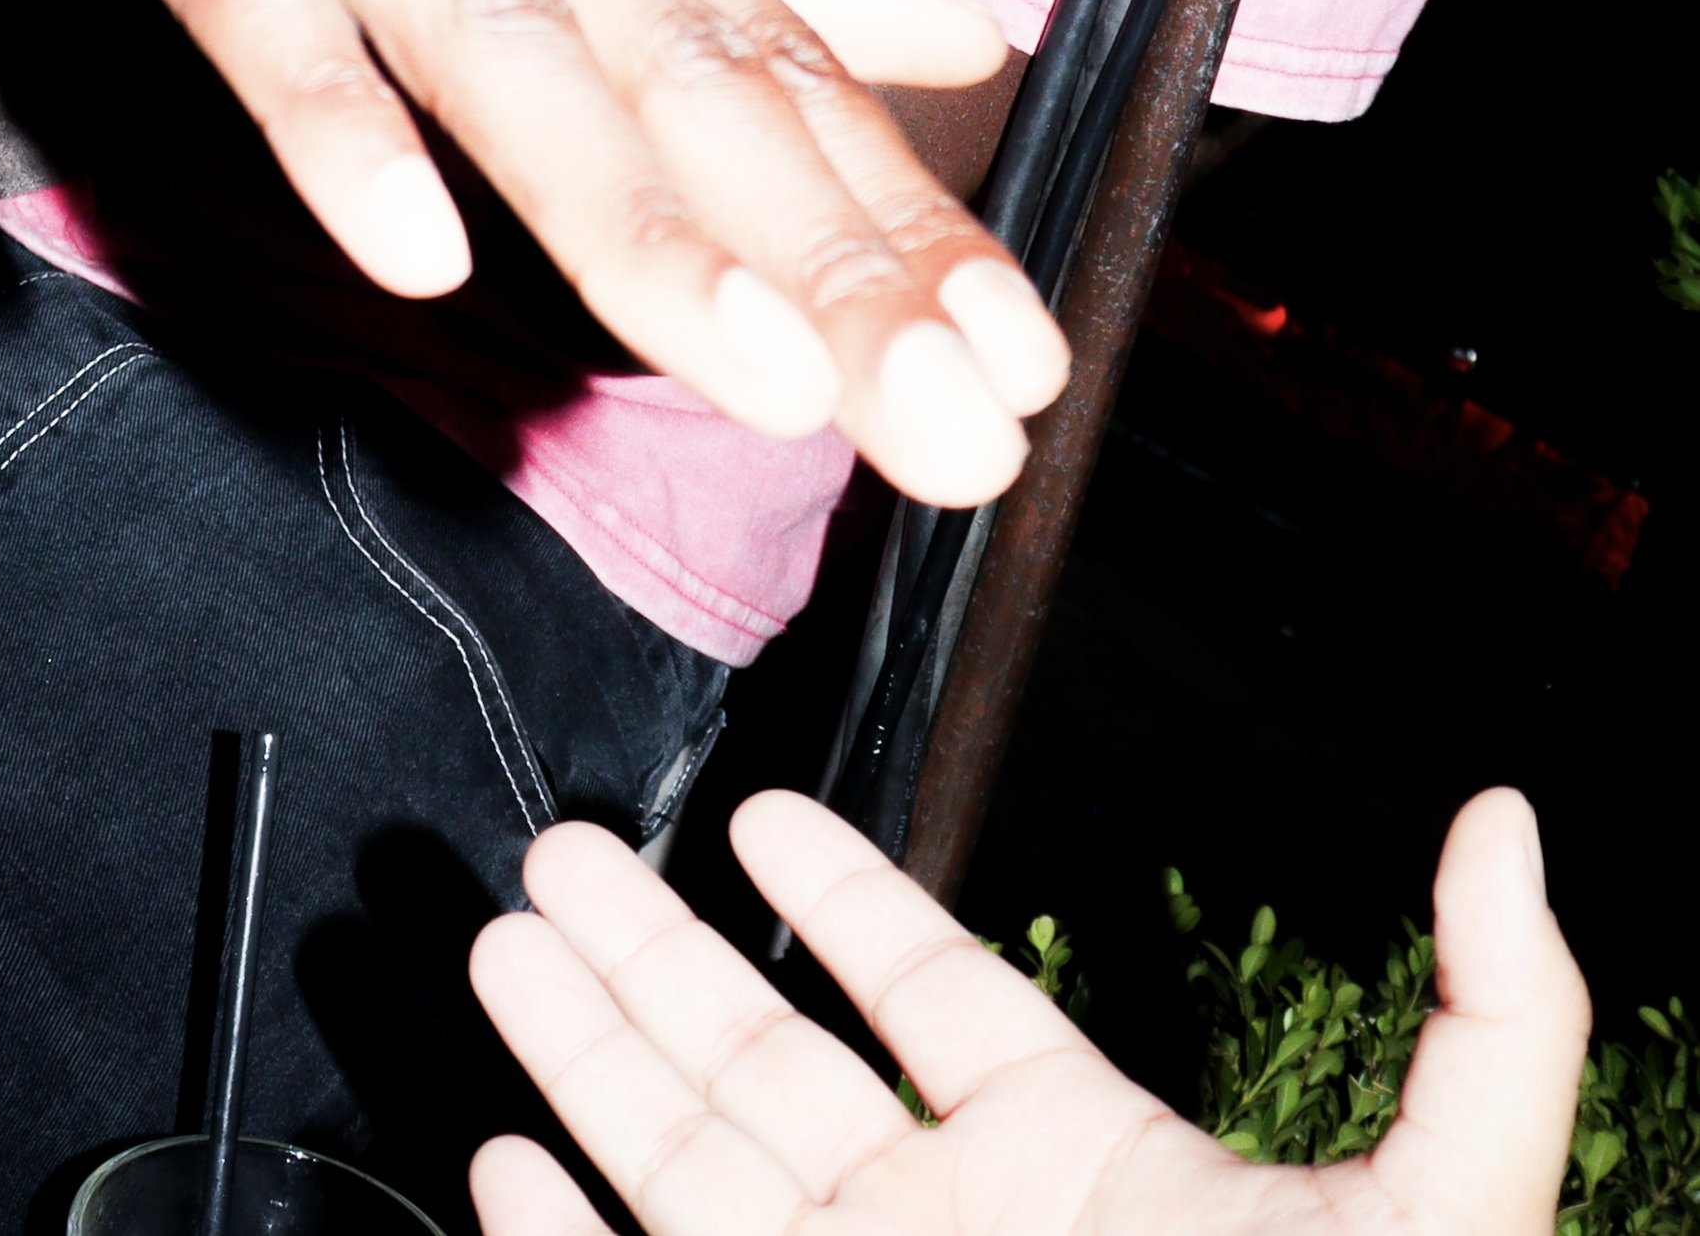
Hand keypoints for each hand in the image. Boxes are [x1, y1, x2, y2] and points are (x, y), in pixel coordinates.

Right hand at [0, 0, 1066, 502]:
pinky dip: (332, 110)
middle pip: (683, 86)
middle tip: (961, 440)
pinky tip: (406, 240)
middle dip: (829, 270)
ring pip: (508, 45)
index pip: (775, 69)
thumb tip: (943, 34)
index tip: (1020, 380)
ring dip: (634, 213)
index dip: (898, 231)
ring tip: (759, 374)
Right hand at [471, 789, 1587, 1235]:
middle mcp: (949, 1231)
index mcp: (1081, 1163)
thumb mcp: (1452, 1204)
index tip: (755, 818)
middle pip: (769, 1063)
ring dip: (589, 1056)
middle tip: (560, 852)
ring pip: (689, 1165)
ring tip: (507, 941)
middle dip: (660, 957)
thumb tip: (1507, 816)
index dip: (846, 902)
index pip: (938, 998)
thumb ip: (1493, 1015)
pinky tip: (503, 1172)